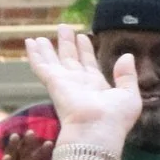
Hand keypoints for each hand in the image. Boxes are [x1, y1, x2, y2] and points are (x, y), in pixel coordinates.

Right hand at [24, 25, 142, 147]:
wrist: (97, 131)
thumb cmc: (115, 118)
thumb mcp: (129, 95)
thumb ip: (127, 75)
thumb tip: (127, 56)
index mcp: (96, 86)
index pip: (89, 64)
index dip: (85, 50)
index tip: (83, 37)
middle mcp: (79, 83)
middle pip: (70, 59)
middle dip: (67, 44)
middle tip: (63, 28)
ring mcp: (65, 83)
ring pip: (54, 61)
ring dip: (47, 48)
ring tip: (41, 35)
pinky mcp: (54, 82)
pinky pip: (41, 65)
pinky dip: (34, 54)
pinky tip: (29, 42)